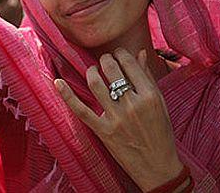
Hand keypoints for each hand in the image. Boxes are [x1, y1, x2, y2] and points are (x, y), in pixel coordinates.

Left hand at [55, 49, 183, 190]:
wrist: (157, 167)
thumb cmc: (161, 133)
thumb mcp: (160, 104)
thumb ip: (148, 78)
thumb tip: (141, 53)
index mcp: (149, 96)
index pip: (129, 64)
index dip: (120, 54)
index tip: (117, 54)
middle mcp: (132, 105)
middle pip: (111, 70)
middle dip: (105, 59)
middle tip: (105, 61)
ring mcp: (115, 118)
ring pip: (95, 84)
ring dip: (91, 71)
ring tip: (93, 70)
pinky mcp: (102, 131)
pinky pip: (80, 109)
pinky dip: (67, 95)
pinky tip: (58, 82)